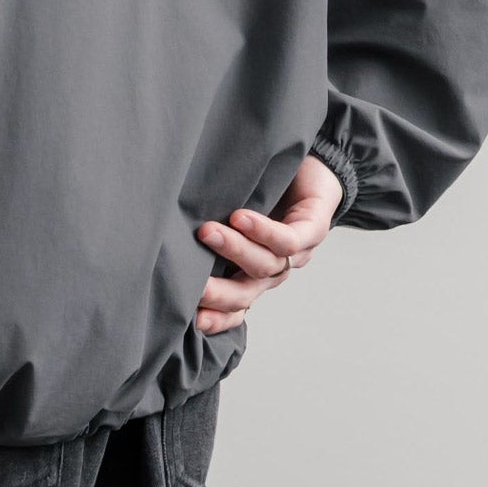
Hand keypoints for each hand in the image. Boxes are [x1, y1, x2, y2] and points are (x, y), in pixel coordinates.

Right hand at [194, 154, 343, 333]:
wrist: (318, 166)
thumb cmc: (269, 187)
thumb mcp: (232, 210)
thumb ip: (212, 230)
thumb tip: (169, 236)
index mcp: (253, 271)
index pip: (235, 304)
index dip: (217, 317)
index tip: (192, 320)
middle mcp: (273, 268)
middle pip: (246, 293)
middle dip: (219, 293)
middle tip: (192, 286)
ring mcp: (296, 252)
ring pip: (264, 265)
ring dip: (234, 249)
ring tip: (207, 232)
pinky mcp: (313, 228)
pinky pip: (288, 239)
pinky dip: (263, 231)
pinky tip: (241, 218)